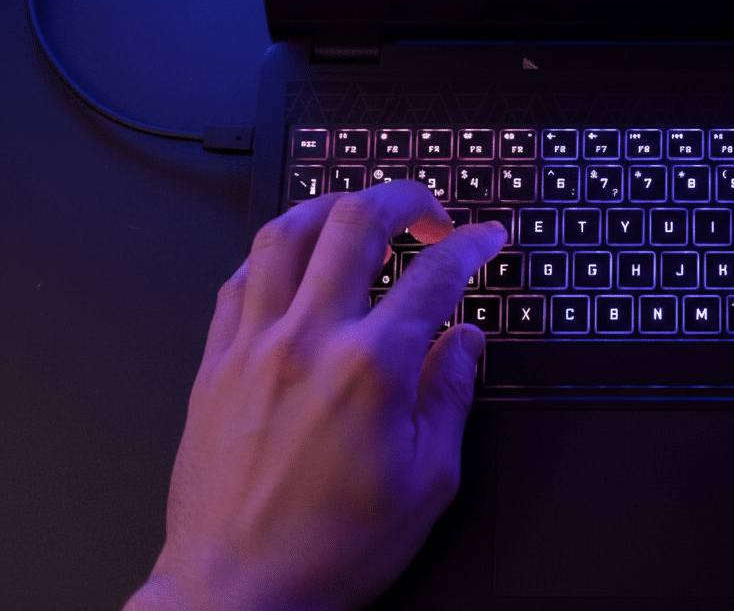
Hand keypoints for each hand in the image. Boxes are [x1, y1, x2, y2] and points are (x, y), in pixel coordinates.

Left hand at [125, 181, 505, 610]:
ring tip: (359, 216)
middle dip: (403, 198)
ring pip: (284, 234)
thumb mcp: (428, 482)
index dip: (470, 245)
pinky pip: (237, 280)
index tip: (484, 239)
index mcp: (370, 370)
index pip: (434, 276)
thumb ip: (450, 396)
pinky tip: (293, 266)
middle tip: (428, 212)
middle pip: (355, 222)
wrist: (238, 593)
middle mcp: (307, 343)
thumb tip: (464, 342)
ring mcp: (252, 348)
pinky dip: (273, 256)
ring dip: (331, 209)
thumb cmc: (330, 550)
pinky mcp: (213, 366)